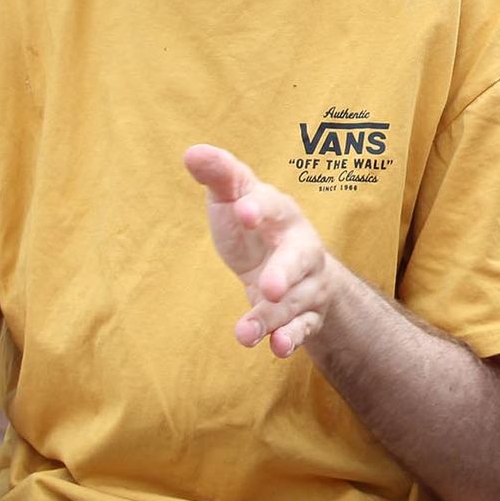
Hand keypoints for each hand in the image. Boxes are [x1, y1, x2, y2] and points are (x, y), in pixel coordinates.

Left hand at [184, 144, 339, 357]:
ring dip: (272, 319)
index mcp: (283, 214)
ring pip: (295, 303)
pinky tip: (274, 348)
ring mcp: (308, 285)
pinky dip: (290, 339)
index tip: (242, 210)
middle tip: (269, 287)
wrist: (294, 268)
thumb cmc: (256, 228)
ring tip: (244, 335)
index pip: (275, 206)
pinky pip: (303, 329)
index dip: (259, 207)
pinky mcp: (306, 316)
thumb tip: (192, 152)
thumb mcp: (236, 199)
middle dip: (285, 273)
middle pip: (300, 260)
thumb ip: (220, 176)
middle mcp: (303, 249)